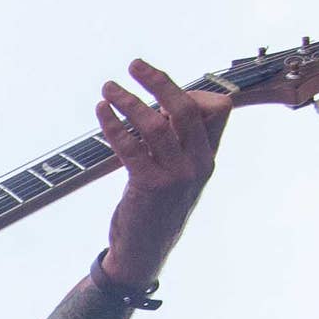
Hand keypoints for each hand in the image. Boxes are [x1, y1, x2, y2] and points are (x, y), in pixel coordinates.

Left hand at [94, 58, 229, 289]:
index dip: (191, 91)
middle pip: (185, 109)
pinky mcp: (149, 186)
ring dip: (128, 100)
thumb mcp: (179, 174)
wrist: (144, 252)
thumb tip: (164, 102)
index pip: (217, 109)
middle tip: (134, 65)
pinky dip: (113, 124)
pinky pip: (130, 145)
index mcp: (208, 158)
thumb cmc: (158, 208)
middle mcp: (198, 165)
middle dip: (159, 81)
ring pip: (156, 124)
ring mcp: (176, 176)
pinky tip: (101, 111)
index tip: (161, 90)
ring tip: (107, 88)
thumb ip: (177, 141)